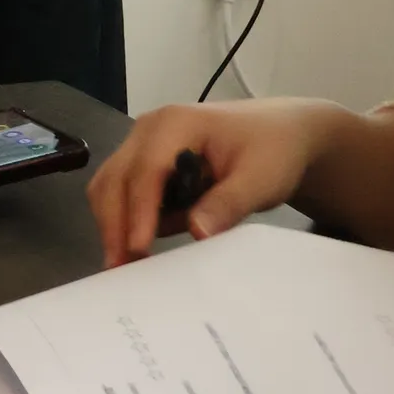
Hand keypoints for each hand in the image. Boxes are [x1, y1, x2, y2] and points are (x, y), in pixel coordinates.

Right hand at [88, 100, 335, 266]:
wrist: (281, 132)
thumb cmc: (272, 151)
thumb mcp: (259, 179)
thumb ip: (227, 203)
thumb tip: (195, 232)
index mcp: (176, 124)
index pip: (147, 168)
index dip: (139, 209)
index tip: (138, 250)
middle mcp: (151, 129)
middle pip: (117, 175)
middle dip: (114, 222)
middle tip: (120, 270)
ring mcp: (145, 143)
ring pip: (112, 182)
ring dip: (113, 221)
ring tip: (124, 264)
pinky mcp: (148, 160)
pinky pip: (124, 187)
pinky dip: (123, 217)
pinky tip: (135, 246)